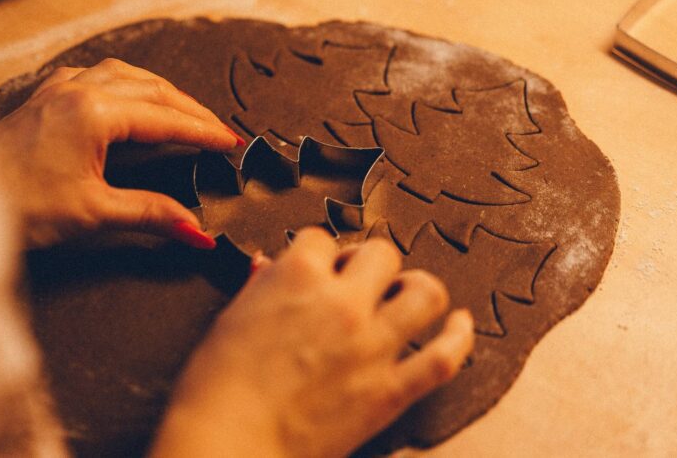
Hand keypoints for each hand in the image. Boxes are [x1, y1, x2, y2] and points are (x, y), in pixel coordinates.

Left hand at [0, 59, 242, 248]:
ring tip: (185, 112)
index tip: (229, 143)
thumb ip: (150, 214)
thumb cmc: (14, 206)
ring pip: (126, 75)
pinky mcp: (43, 95)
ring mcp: (58, 87)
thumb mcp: (92, 213)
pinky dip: (127, 84)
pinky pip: (98, 75)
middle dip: (189, 110)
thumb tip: (195, 229)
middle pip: (151, 90)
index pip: (165, 119)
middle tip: (217, 131)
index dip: (202, 132)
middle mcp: (78, 89)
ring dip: (160, 92)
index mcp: (94, 112)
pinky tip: (129, 96)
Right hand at [152, 228, 473, 457]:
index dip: (320, 255)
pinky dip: (459, 336)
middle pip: (381, 254)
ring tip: (409, 295)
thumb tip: (266, 268)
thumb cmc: (215, 386)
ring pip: (424, 293)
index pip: (321, 240)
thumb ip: (260, 288)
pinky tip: (461, 323)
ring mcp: (372, 344)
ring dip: (418, 288)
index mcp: (295, 275)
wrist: (226, 442)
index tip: (319, 268)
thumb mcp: (230, 320)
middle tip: (361, 281)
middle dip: (370, 263)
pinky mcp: (390, 390)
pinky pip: (444, 356)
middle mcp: (341, 300)